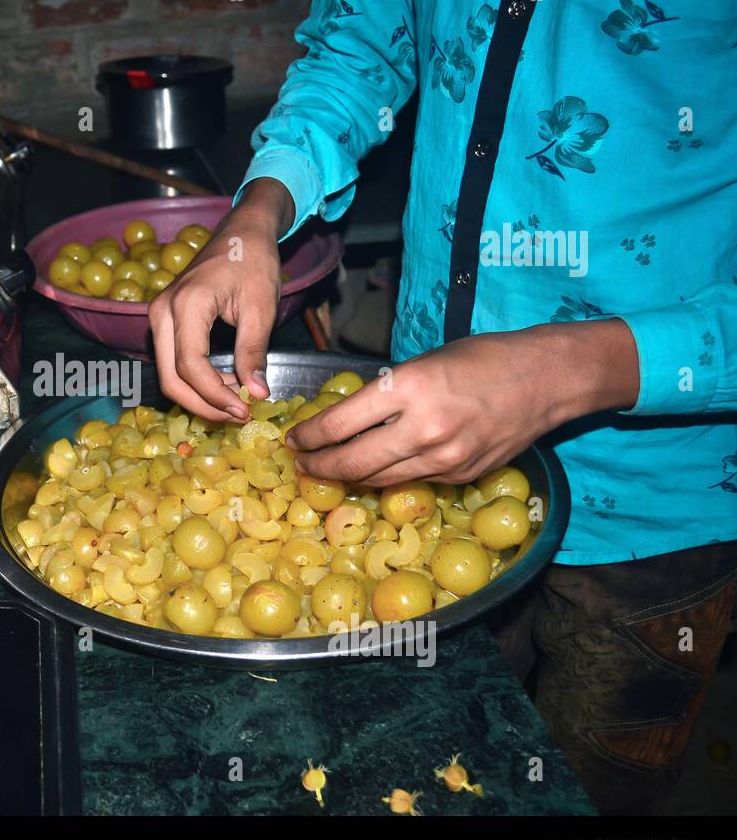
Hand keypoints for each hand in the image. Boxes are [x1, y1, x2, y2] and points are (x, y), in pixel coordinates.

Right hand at [148, 179, 294, 421]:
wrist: (241, 232)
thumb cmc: (253, 261)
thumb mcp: (261, 308)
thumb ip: (254, 353)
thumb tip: (256, 395)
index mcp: (187, 304)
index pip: (191, 366)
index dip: (215, 396)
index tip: (245, 410)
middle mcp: (163, 311)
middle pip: (170, 377)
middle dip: (203, 404)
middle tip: (238, 415)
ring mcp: (159, 316)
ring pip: (168, 372)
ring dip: (198, 395)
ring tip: (235, 401)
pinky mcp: (164, 320)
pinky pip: (172, 360)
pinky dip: (195, 380)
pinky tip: (223, 383)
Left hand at [286, 321, 639, 485]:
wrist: (546, 380)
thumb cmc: (482, 359)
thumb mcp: (422, 363)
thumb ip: (384, 393)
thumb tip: (341, 418)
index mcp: (408, 389)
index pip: (339, 425)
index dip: (308, 436)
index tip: (293, 439)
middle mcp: (423, 429)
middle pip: (351, 462)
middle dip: (318, 465)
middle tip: (300, 463)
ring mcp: (443, 459)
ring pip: (377, 479)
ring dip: (347, 476)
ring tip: (326, 469)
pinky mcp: (458, 477)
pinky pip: (408, 480)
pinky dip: (384, 476)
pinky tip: (371, 469)